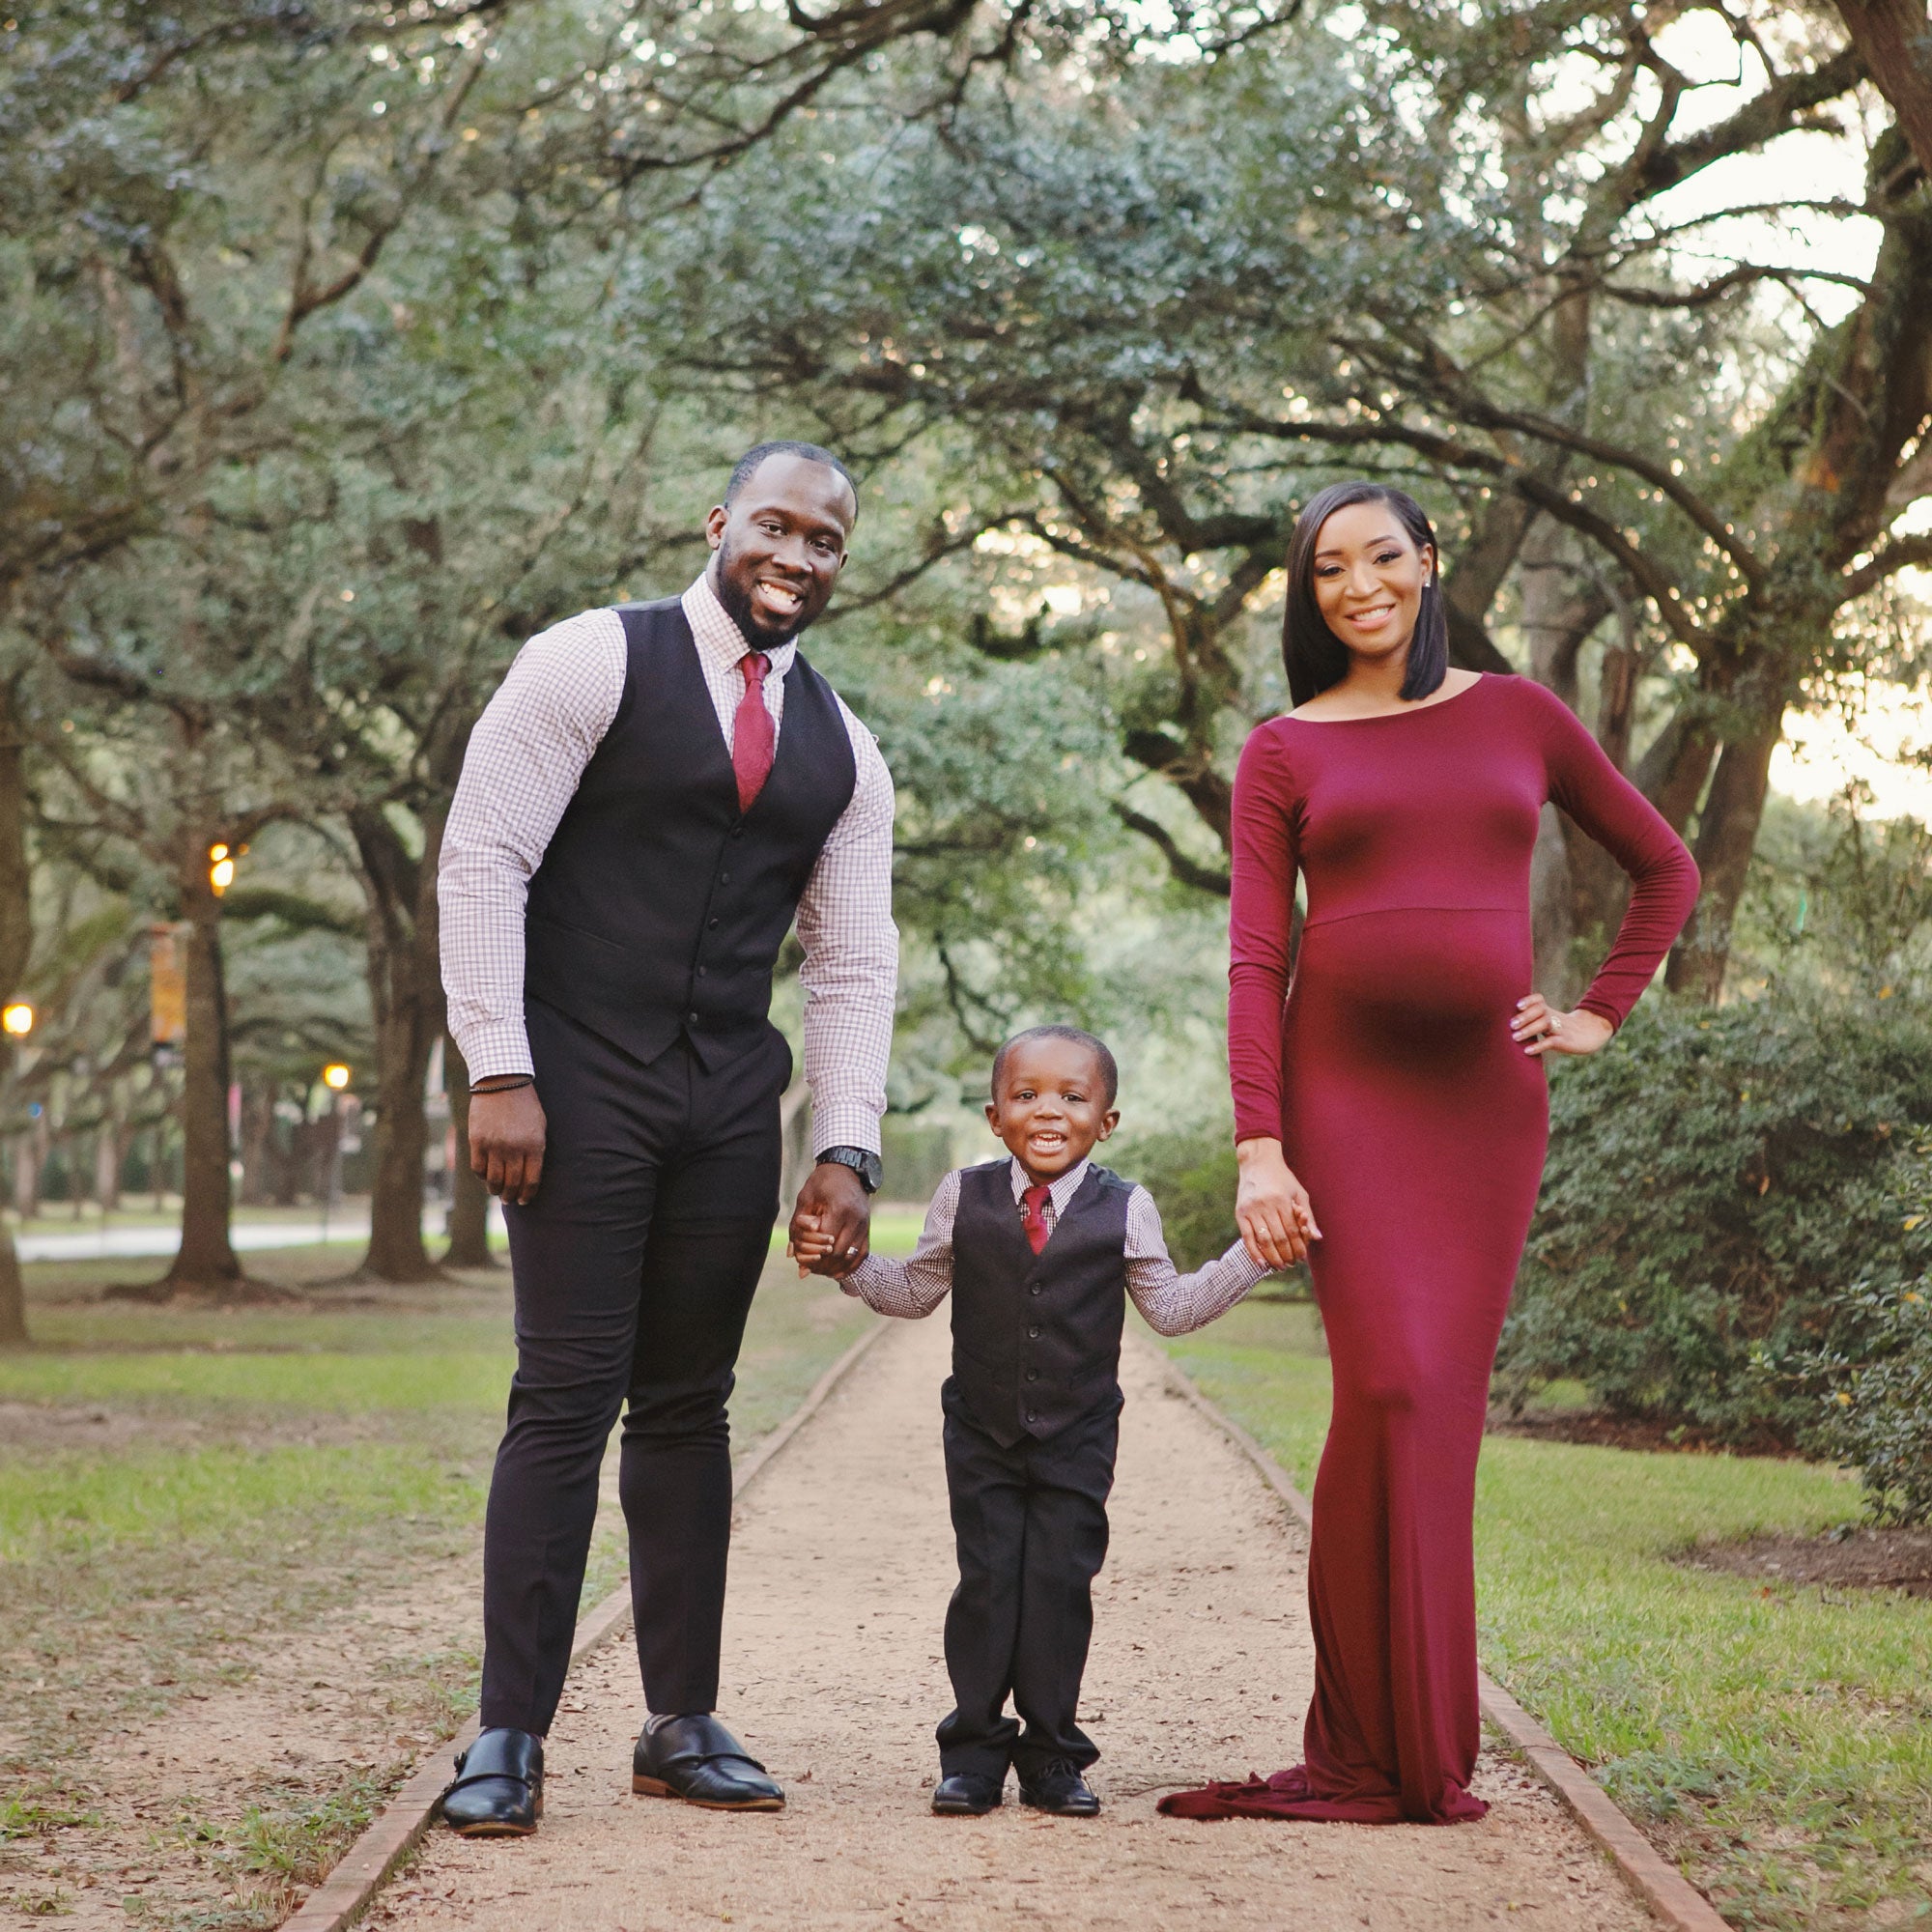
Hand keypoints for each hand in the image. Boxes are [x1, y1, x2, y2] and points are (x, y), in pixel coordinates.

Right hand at [469, 1082, 546, 1205]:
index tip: (525, 1201)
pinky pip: (478, 1167)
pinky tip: (486, 1177)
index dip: (528, 1194)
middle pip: (512, 1183)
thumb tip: (529, 1175)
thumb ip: (536, 1150)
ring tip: (497, 1192)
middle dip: (511, 1196)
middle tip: (510, 1200)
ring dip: (495, 1190)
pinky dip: (482, 1176)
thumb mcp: (539, 1126)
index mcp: (534, 1145)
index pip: (531, 1180)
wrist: (502, 1082)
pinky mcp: (477, 1140)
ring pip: (493, 1179)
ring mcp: (495, 1145)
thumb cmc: (525, 1105)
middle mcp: (514, 1148)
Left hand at [788, 1162, 870, 1280]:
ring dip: (834, 1268)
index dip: (812, 1254)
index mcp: (839, 1209)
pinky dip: (849, 1266)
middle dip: (822, 1265)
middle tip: (808, 1269)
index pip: (825, 1241)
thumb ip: (798, 1227)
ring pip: (851, 1257)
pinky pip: (862, 1254)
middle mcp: (856, 1219)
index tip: (801, 1260)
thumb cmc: (822, 1183)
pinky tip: (837, 1271)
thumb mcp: (805, 1199)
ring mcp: (865, 1225)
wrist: (848, 1170)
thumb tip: (792, 1256)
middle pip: (838, 1253)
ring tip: (820, 1271)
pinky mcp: (868, 1229)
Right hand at [1235, 1137, 1320, 1269]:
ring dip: (1273, 1257)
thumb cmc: (1283, 1178)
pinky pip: (1247, 1237)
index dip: (1298, 1247)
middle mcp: (1265, 1205)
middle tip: (1292, 1264)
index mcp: (1282, 1200)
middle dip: (1287, 1255)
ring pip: (1264, 1240)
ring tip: (1280, 1266)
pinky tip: (1261, 1263)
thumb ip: (1308, 1216)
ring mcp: (1251, 1209)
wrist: (1258, 1162)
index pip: (1292, 1231)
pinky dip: (1254, 1252)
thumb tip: (1317, 1237)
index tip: (1303, 1257)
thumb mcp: (1299, 1193)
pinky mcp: (1240, 1213)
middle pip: (1279, 1238)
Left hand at [1512, 994, 1614, 1058]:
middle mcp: (1554, 1017)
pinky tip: (1527, 1050)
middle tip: (1512, 1024)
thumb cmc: (1565, 1028)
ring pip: (1545, 1024)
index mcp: (1549, 1011)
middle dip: (1525, 1016)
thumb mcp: (1552, 1020)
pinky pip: (1551, 1042)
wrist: (1592, 1032)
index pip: (1539, 1000)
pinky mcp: (1565, 1041)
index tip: (1518, 1005)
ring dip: (1529, 1030)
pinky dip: (1538, 1046)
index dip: (1529, 1000)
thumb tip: (1510, 1023)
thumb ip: (1535, 1019)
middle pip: (1540, 1010)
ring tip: (1515, 1037)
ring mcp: (1561, 1029)